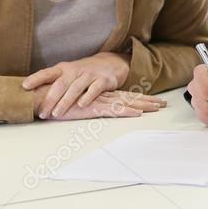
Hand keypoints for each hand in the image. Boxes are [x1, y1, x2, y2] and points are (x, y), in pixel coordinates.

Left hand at [22, 52, 135, 118]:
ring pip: (75, 88)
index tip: (24, 86)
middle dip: (50, 99)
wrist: (111, 63)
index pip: (47, 73)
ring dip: (65, 102)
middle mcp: (75, 70)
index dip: (36, 79)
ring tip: (57, 114)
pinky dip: (87, 97)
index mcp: (64, 69)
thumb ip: (54, 83)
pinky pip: (94, 89)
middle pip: (60, 84)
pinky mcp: (103, 80)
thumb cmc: (84, 72)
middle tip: (43, 113)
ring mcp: (89, 74)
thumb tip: (33, 98)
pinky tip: (81, 106)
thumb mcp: (68, 73)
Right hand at [34, 89, 166, 120]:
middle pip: (130, 97)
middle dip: (148, 101)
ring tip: (157, 108)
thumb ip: (86, 104)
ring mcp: (98, 101)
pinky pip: (113, 110)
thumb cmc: (58, 101)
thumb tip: (93, 108)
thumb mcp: (77, 103)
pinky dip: (126, 111)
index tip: (154, 100)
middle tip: (163, 104)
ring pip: (126, 103)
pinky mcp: (92, 108)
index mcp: (100, 95)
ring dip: (142, 105)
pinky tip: (137, 113)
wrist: (44, 97)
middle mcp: (102, 96)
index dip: (139, 97)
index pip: (124, 95)